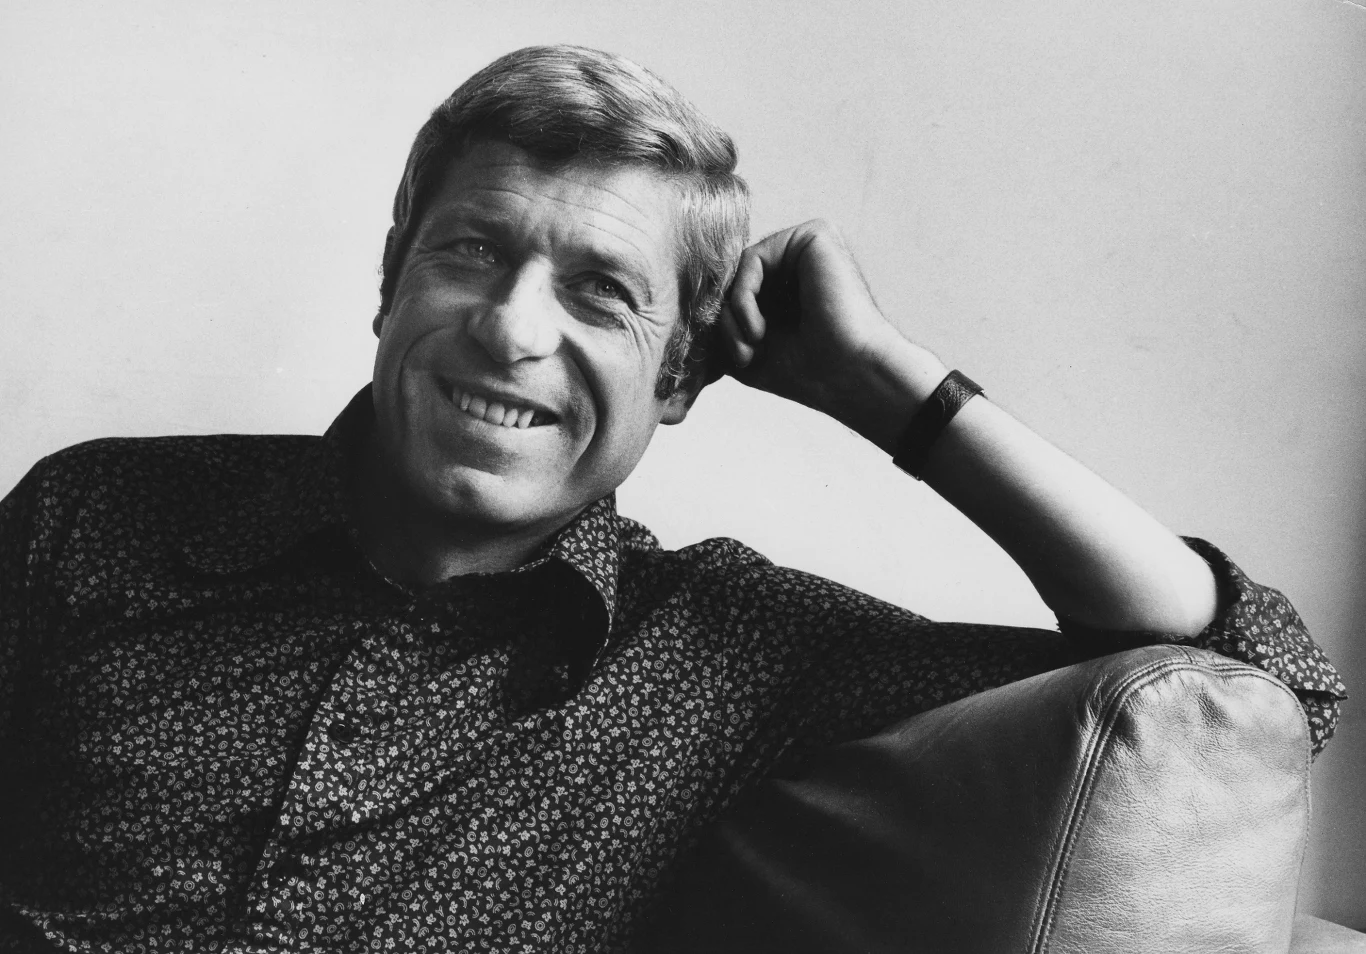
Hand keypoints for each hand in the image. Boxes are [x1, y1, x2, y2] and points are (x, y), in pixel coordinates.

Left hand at [718, 220, 946, 451]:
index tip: (738, 360)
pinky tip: (760, 329)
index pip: (735, 289)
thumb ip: (721, 319)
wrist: (848, 376)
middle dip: (726, 321)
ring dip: (734, 314)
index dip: (724, 324)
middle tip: (745, 356)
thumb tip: (691, 302)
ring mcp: (808, 245)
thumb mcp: (746, 345)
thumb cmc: (807, 371)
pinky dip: (743, 298)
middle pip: (734, 277)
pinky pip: (751, 259)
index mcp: (792, 284)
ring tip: (754, 344)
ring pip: (739, 269)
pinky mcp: (813, 235)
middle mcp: (802, 260)